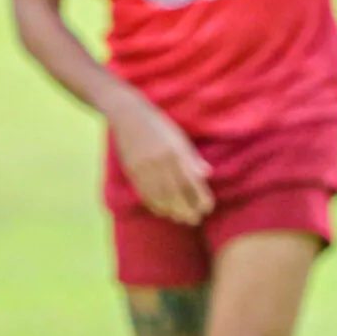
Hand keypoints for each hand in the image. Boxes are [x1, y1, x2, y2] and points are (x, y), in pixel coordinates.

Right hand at [108, 97, 211, 224]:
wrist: (128, 115)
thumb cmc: (159, 126)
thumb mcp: (179, 137)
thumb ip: (192, 157)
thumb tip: (207, 174)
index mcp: (176, 151)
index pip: (191, 180)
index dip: (200, 197)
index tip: (208, 208)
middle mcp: (161, 161)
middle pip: (175, 192)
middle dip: (186, 209)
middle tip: (195, 220)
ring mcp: (144, 166)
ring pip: (159, 195)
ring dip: (171, 210)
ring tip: (180, 219)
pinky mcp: (132, 170)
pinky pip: (144, 192)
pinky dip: (154, 204)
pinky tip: (162, 211)